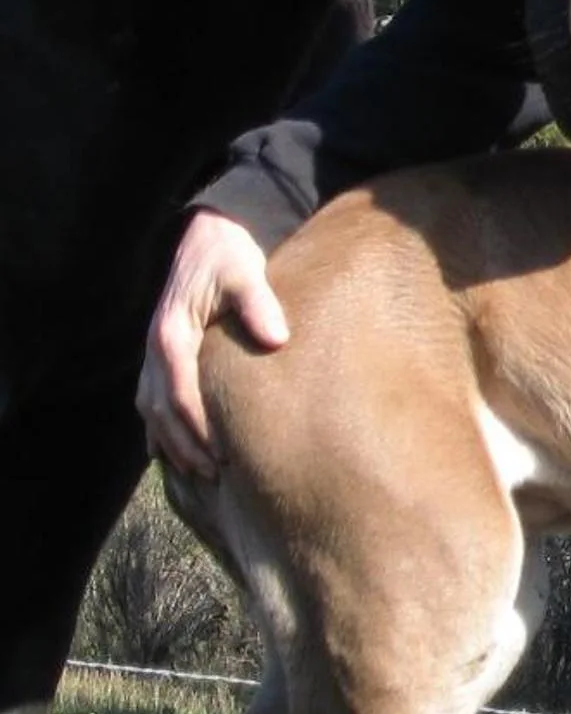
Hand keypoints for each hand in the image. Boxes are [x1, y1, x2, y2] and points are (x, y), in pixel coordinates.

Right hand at [138, 211, 287, 477]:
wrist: (204, 237)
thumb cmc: (228, 256)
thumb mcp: (245, 272)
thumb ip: (259, 303)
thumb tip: (277, 339)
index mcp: (172, 335)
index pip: (179, 395)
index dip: (198, 430)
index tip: (221, 457)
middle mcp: (155, 349)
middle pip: (160, 411)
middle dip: (183, 446)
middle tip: (214, 476)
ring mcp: (153, 353)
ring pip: (150, 409)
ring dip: (170, 443)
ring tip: (198, 472)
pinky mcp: (161, 354)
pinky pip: (151, 398)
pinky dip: (158, 428)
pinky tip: (171, 453)